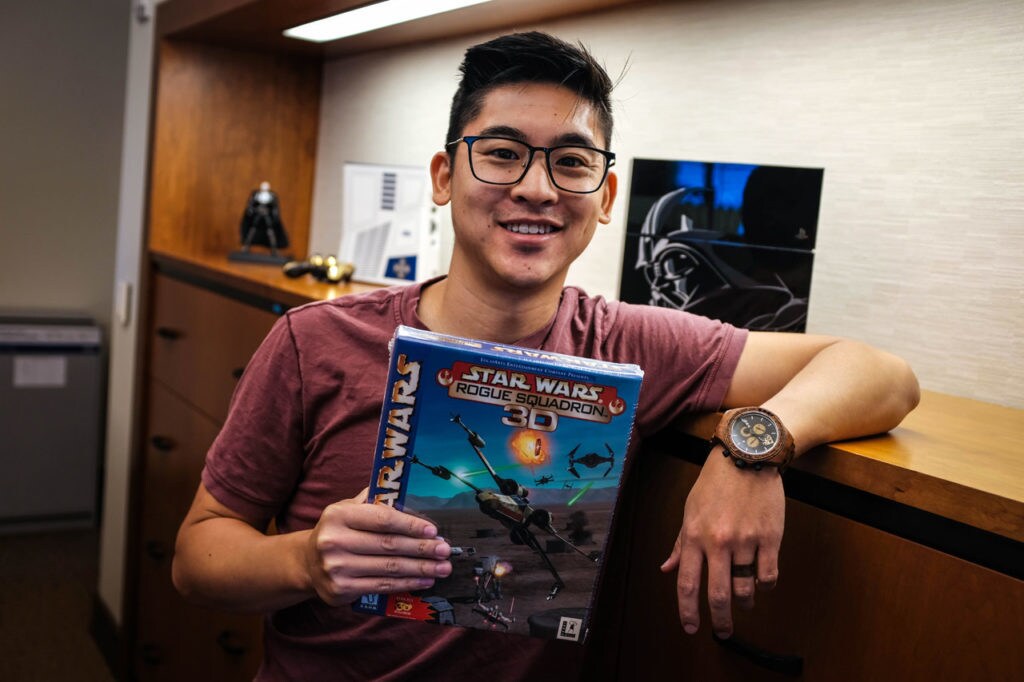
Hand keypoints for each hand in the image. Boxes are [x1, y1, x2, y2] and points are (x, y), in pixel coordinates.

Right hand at [305, 488, 451, 605]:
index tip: (432, 530)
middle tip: (445, 550)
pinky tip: (424, 579)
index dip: (410, 525)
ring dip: (420, 568)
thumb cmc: (338, 531)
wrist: (307, 563)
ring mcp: (336, 567)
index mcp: (338, 515)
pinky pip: (381, 586)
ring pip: (389, 568)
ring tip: (442, 567)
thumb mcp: (348, 509)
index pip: (382, 519)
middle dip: (422, 548)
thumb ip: (374, 501)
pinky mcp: (341, 589)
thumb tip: (405, 490)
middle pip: (389, 545)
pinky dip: (407, 583)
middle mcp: (334, 541)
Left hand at [660, 449, 784, 637]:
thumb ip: (680, 544)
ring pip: (746, 589)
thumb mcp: (689, 510)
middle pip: (719, 596)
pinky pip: (768, 575)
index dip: (687, 612)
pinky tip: (761, 582)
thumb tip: (667, 569)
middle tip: (722, 632)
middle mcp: (718, 542)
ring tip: (743, 603)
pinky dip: (764, 585)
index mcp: (694, 536)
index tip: (690, 628)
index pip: (687, 584)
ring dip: (744, 603)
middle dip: (720, 621)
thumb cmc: (715, 483)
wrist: (747, 457)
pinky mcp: (770, 538)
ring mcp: (746, 541)